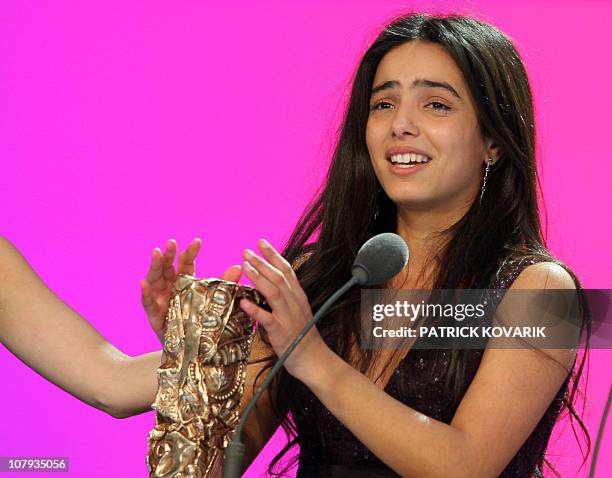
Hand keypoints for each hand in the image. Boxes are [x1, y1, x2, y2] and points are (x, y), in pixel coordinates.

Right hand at [140, 238, 241, 343]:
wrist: (193, 349)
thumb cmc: (202, 320)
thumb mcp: (215, 301)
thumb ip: (224, 285)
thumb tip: (239, 267)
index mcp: (184, 281)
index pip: (186, 263)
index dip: (190, 252)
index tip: (197, 241)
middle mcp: (170, 287)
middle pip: (167, 267)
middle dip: (168, 254)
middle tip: (171, 242)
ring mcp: (160, 300)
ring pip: (155, 279)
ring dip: (155, 266)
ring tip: (156, 252)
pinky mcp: (154, 315)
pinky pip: (148, 303)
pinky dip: (146, 293)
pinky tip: (144, 283)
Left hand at [238, 238, 328, 379]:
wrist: (314, 359)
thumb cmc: (302, 336)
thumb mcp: (297, 310)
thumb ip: (285, 296)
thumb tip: (271, 282)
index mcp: (298, 296)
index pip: (286, 269)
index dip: (273, 255)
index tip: (261, 242)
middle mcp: (294, 302)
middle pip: (278, 277)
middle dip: (262, 262)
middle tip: (246, 251)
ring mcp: (288, 316)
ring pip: (274, 292)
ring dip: (258, 278)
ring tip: (244, 266)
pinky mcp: (281, 332)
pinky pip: (267, 319)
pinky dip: (255, 309)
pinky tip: (243, 302)